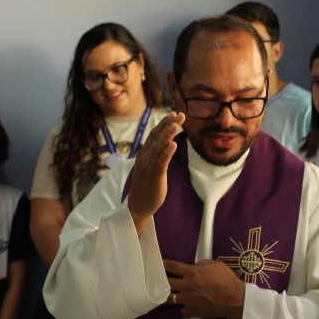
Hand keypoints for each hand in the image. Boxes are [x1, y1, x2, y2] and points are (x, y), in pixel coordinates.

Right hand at [127, 112, 182, 234]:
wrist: (138, 204)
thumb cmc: (147, 185)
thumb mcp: (151, 166)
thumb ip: (157, 154)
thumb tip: (166, 142)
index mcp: (144, 154)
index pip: (154, 135)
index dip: (163, 123)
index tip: (173, 113)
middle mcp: (145, 158)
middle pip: (157, 137)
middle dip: (169, 125)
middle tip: (180, 114)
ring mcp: (148, 167)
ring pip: (159, 147)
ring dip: (168, 135)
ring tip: (176, 124)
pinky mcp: (154, 177)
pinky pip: (161, 163)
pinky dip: (167, 153)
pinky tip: (173, 145)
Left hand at [163, 259, 245, 318]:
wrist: (235, 299)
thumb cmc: (227, 280)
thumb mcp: (216, 265)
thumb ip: (203, 264)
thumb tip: (196, 266)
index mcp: (192, 273)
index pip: (172, 267)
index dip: (162, 264)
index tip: (156, 264)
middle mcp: (187, 286)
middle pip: (166, 284)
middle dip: (159, 281)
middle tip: (156, 281)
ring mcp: (189, 300)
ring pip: (170, 299)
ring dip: (167, 296)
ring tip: (164, 295)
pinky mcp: (194, 311)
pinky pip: (183, 310)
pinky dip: (184, 307)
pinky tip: (186, 306)